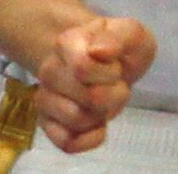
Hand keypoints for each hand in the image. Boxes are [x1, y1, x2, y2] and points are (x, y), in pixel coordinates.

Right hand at [35, 15, 156, 153]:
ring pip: (78, 120)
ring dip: (103, 114)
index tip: (116, 65)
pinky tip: (99, 124)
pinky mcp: (48, 125)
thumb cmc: (121, 48)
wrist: (111, 62)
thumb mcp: (131, 34)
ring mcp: (45, 98)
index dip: (110, 73)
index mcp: (67, 42)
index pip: (82, 68)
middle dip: (113, 94)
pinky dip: (90, 138)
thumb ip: (120, 37)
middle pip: (88, 98)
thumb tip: (98, 51)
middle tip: (115, 82)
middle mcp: (49, 70)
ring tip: (106, 98)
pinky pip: (68, 143)